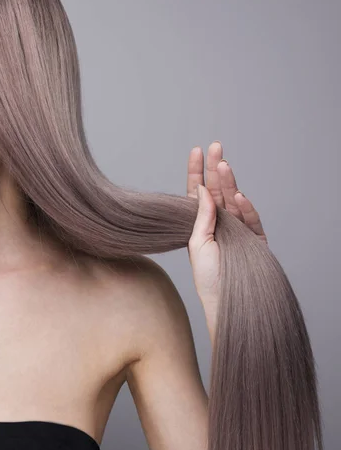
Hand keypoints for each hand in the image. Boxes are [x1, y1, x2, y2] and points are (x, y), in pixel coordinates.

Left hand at [186, 141, 268, 318]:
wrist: (226, 302)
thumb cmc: (207, 277)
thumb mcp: (196, 245)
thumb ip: (201, 217)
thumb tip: (201, 189)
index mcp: (200, 223)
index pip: (197, 192)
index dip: (196, 172)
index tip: (195, 151)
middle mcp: (218, 223)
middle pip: (217, 190)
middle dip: (215, 168)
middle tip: (215, 146)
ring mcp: (237, 230)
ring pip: (234, 200)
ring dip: (229, 182)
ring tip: (223, 165)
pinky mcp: (255, 240)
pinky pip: (251, 220)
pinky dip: (246, 208)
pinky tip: (239, 196)